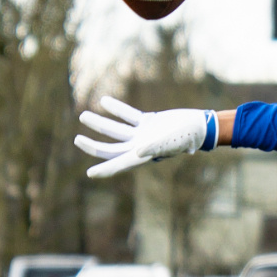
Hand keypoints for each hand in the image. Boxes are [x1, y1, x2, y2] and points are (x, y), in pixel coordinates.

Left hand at [75, 97, 212, 178]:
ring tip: (83, 115)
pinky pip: (128, 115)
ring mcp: (143, 134)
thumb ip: (153, 147)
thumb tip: (136, 152)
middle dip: (93, 146)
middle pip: (111, 149)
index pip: (119, 165)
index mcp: (142, 155)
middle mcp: (140, 147)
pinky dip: (117, 109)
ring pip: (116, 130)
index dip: (104, 170)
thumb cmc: (187, 136)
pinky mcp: (148, 121)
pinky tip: (104, 101)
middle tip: (77, 139)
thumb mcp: (170, 143)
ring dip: (99, 124)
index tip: (90, 174)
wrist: (200, 126)